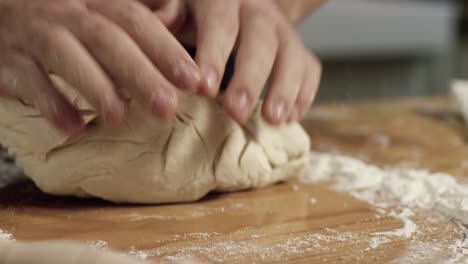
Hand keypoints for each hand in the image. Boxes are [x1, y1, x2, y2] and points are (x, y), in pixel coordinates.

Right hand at [0, 0, 201, 133]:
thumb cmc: (59, 13)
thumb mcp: (96, 4)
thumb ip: (133, 9)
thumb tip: (175, 12)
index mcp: (94, 0)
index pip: (135, 20)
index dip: (165, 49)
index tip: (193, 80)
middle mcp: (66, 13)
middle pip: (107, 39)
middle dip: (139, 74)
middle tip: (167, 107)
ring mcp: (35, 34)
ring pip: (66, 56)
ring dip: (95, 87)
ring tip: (119, 118)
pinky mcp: (9, 59)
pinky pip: (27, 80)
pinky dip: (50, 104)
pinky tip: (73, 128)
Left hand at [150, 0, 321, 124]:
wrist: (234, 14)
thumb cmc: (198, 20)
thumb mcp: (179, 12)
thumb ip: (169, 17)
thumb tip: (160, 21)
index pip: (221, 21)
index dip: (214, 53)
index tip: (204, 88)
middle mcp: (258, 11)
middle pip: (261, 39)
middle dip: (250, 78)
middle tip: (236, 112)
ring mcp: (283, 31)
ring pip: (292, 54)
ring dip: (283, 88)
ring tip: (273, 120)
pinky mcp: (299, 50)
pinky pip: (310, 69)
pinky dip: (304, 94)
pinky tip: (291, 117)